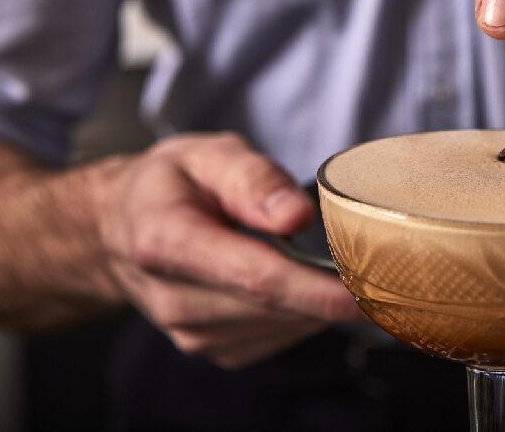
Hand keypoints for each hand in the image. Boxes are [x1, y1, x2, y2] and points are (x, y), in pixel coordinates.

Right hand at [96, 132, 361, 368]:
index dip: (315, 289)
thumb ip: (251, 178)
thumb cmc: (170, 184)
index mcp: (166, 242)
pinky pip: (279, 335)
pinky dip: (303, 310)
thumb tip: (298, 214)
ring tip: (331, 258)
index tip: (366, 292)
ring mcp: (191, 333)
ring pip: (284, 324)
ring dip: (319, 298)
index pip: (253, 277)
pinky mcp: (213, 349)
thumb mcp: (206, 154)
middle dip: (334, 290)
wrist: (122, 229)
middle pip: (274, 305)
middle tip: (382, 263)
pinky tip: (298, 280)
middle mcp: (174, 299)